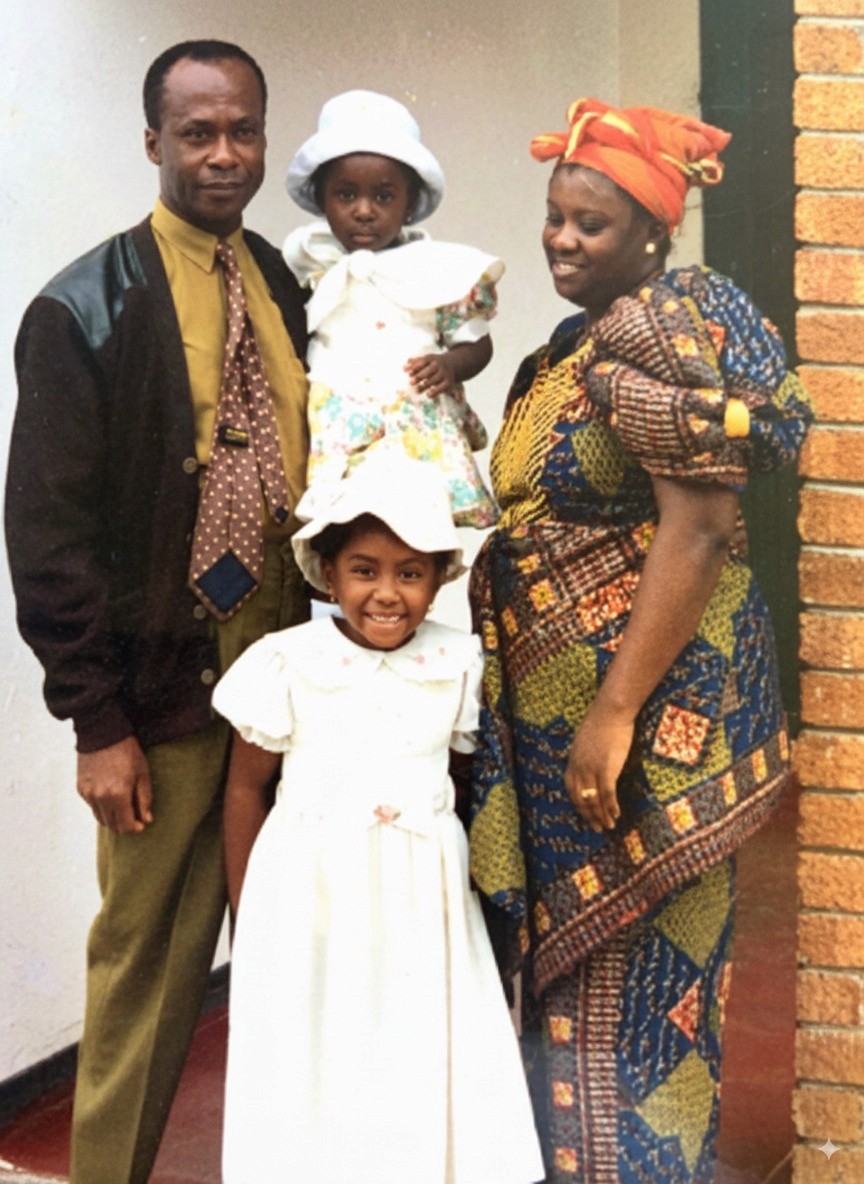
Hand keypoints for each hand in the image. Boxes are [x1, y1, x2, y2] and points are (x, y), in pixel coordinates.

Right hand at [77, 736, 153, 833]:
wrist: (102, 733)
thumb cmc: (126, 751)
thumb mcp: (142, 773)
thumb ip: (144, 799)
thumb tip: (146, 819)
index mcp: (117, 795)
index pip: (125, 825)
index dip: (135, 828)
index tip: (142, 824)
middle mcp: (99, 798)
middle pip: (111, 825)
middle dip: (124, 826)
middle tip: (134, 819)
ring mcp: (88, 794)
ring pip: (100, 818)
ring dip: (112, 818)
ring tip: (123, 809)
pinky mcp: (80, 788)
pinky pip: (92, 806)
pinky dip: (102, 807)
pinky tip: (111, 797)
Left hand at [404, 353, 456, 397]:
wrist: (452, 363)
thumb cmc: (433, 363)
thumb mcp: (425, 359)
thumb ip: (414, 363)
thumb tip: (403, 368)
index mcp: (431, 358)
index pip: (423, 362)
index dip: (415, 368)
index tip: (408, 374)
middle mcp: (438, 365)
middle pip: (429, 370)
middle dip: (420, 376)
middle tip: (410, 382)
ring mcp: (444, 374)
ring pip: (435, 379)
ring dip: (426, 385)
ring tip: (417, 390)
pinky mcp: (448, 382)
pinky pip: (442, 387)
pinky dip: (436, 391)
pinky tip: (428, 395)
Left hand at [564, 703, 633, 832]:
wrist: (611, 711)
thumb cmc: (602, 721)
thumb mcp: (585, 740)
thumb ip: (584, 754)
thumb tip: (587, 763)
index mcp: (573, 760)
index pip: (571, 789)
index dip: (578, 804)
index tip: (586, 814)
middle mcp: (579, 767)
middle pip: (581, 798)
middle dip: (589, 816)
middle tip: (597, 828)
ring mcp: (592, 768)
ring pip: (594, 799)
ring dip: (601, 815)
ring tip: (608, 826)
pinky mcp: (607, 768)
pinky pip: (608, 793)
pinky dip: (611, 806)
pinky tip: (616, 814)